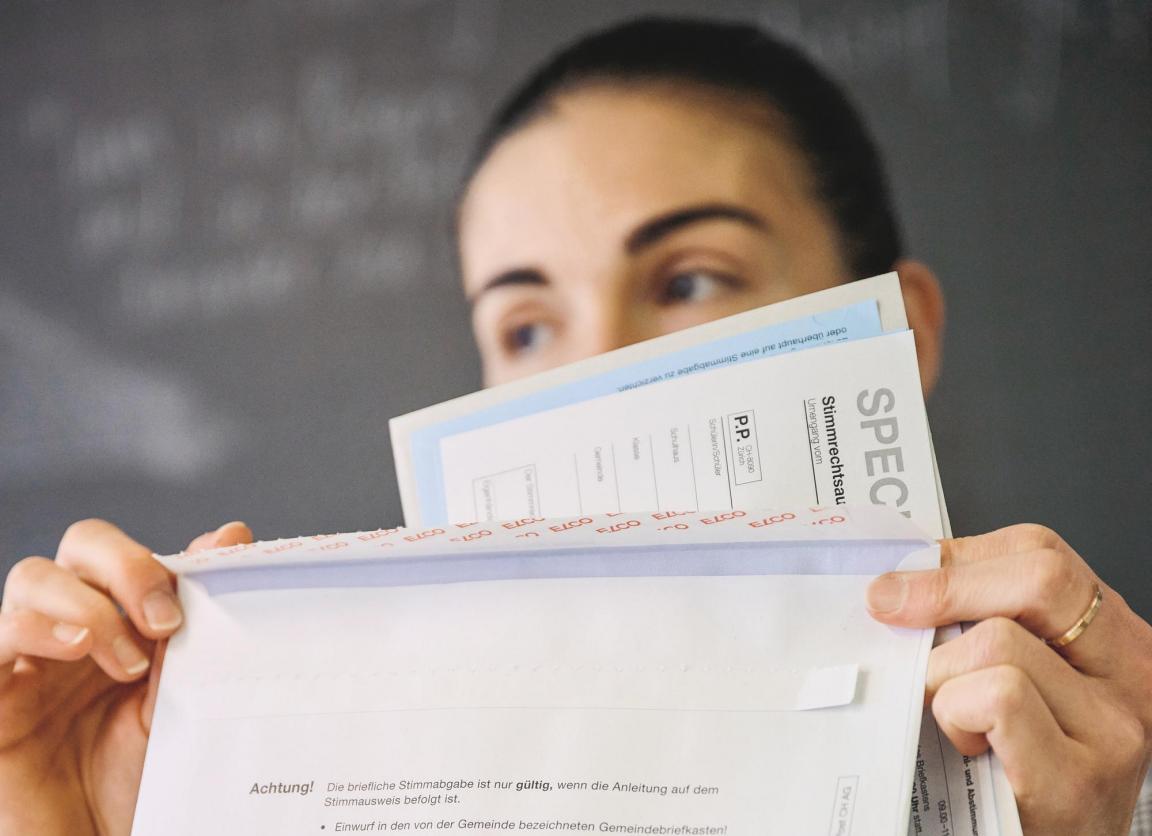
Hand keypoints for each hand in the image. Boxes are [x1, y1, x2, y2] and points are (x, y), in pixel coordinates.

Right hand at [0, 518, 252, 835]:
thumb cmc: (140, 776)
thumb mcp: (180, 698)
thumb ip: (197, 624)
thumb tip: (233, 533)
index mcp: (119, 617)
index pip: (127, 550)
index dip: (160, 557)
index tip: (198, 595)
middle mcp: (70, 624)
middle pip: (81, 544)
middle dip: (128, 565)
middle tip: (166, 621)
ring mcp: (27, 656)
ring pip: (34, 578)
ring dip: (91, 607)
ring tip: (128, 664)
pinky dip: (36, 629)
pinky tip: (75, 649)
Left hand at [867, 524, 1151, 834]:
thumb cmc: (1014, 769)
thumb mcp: (1017, 679)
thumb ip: (980, 622)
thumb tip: (902, 578)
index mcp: (1113, 641)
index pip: (1040, 553)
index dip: (959, 557)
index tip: (903, 578)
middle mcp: (1130, 675)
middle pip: (1035, 578)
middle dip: (942, 590)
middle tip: (886, 610)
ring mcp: (1113, 728)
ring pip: (997, 642)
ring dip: (942, 677)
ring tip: (950, 717)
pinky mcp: (1078, 779)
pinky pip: (995, 697)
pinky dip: (954, 714)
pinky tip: (963, 746)